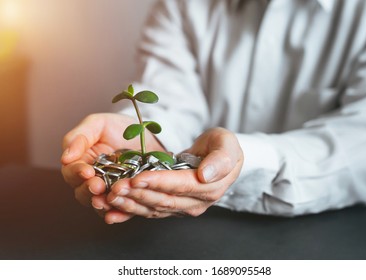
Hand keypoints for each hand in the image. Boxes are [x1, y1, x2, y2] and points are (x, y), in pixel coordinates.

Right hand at [61, 113, 164, 222]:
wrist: (149, 135)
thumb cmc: (120, 127)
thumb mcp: (99, 124)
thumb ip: (80, 137)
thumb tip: (65, 157)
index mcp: (81, 163)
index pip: (71, 172)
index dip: (77, 173)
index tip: (87, 171)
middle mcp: (93, 180)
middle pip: (82, 192)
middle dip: (88, 190)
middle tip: (97, 186)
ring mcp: (110, 191)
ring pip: (98, 204)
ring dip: (100, 204)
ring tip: (106, 200)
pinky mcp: (126, 199)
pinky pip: (119, 211)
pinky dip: (117, 214)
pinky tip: (117, 214)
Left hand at [105, 127, 242, 221]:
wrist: (221, 156)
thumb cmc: (223, 146)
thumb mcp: (227, 144)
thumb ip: (221, 159)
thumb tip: (205, 175)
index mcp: (210, 187)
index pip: (180, 186)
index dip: (157, 183)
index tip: (136, 178)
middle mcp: (196, 202)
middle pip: (163, 200)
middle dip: (138, 194)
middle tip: (115, 187)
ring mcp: (184, 207)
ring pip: (154, 208)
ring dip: (131, 204)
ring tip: (110, 196)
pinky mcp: (173, 207)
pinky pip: (151, 210)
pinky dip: (132, 211)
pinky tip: (113, 210)